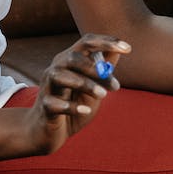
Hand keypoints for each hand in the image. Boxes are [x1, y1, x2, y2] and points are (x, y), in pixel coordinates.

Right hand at [24, 34, 127, 155]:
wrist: (49, 132)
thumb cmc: (74, 104)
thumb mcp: (94, 87)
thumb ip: (104, 70)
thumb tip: (119, 50)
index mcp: (70, 61)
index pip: (87, 42)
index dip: (107, 42)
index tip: (128, 48)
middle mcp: (56, 69)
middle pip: (72, 57)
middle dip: (94, 68)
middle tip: (115, 86)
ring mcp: (47, 88)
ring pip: (60, 76)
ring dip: (84, 84)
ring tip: (103, 96)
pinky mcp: (44, 107)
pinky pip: (54, 103)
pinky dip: (71, 106)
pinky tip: (85, 111)